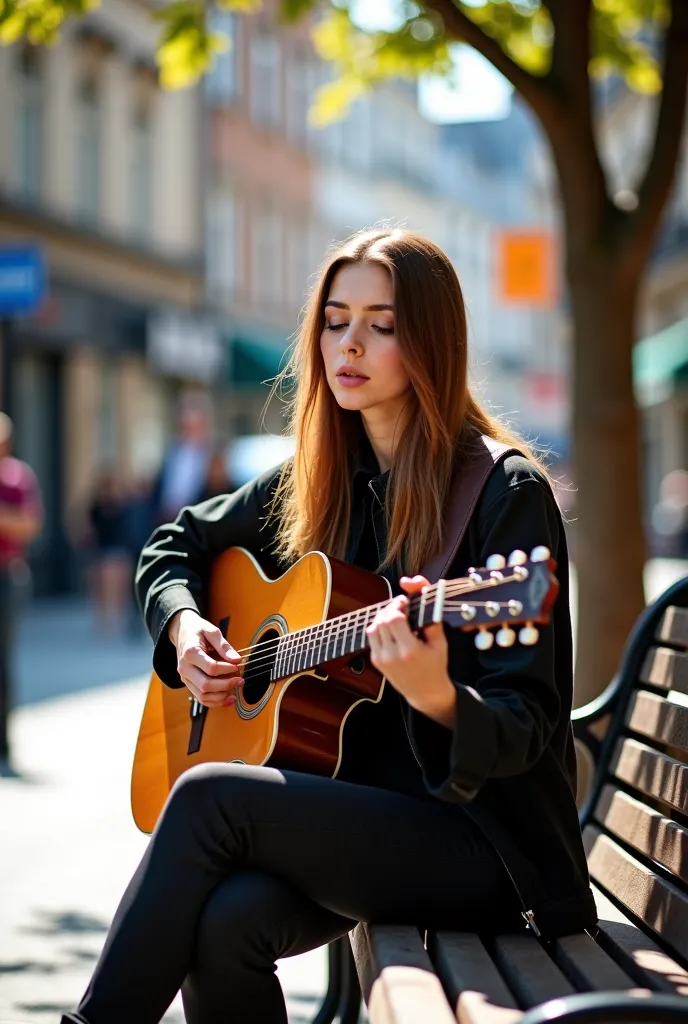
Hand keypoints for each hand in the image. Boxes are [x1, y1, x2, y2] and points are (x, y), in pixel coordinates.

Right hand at [168, 609, 243, 707]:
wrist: (182, 632)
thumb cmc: (197, 630)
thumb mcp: (211, 630)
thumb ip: (224, 645)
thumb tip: (237, 660)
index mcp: (190, 652)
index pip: (211, 668)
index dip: (227, 669)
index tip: (237, 665)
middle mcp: (184, 668)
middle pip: (206, 685)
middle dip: (226, 685)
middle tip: (240, 680)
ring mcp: (185, 678)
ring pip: (203, 696)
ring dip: (222, 696)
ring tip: (236, 688)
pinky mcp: (189, 684)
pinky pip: (201, 699)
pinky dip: (215, 702)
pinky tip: (229, 699)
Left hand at [366, 576, 455, 725]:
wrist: (425, 692)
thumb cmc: (435, 667)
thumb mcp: (441, 644)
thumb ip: (432, 622)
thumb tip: (424, 601)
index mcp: (409, 650)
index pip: (394, 619)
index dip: (397, 605)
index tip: (404, 601)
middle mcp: (392, 655)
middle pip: (382, 620)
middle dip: (390, 608)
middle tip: (399, 605)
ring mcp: (381, 659)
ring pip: (373, 628)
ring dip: (382, 617)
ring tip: (394, 615)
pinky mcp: (376, 661)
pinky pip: (371, 637)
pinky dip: (379, 628)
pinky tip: (390, 627)